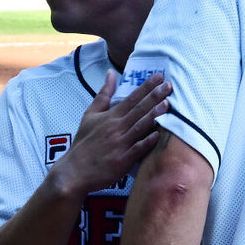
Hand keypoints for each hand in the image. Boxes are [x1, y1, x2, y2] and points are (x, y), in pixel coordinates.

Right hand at [55, 70, 170, 196]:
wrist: (74, 171)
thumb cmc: (85, 142)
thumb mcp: (90, 115)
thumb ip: (103, 94)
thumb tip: (111, 73)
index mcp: (110, 116)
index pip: (131, 98)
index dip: (146, 87)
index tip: (159, 76)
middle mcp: (116, 127)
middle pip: (138, 109)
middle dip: (154, 96)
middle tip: (169, 85)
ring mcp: (120, 144)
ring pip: (139, 127)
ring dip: (153, 115)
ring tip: (167, 105)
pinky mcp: (122, 160)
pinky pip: (137, 149)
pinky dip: (146, 142)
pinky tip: (158, 135)